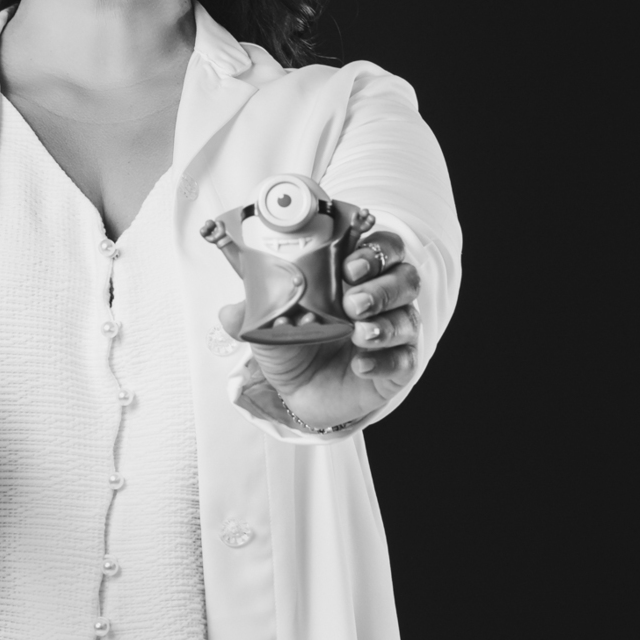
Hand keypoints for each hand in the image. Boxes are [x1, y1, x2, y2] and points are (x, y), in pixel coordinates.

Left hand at [246, 232, 421, 429]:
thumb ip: (253, 310)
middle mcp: (382, 298)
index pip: (382, 247)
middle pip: (405, 277)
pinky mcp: (397, 366)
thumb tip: (230, 312)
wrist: (301, 392)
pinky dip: (384, 360)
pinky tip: (361, 364)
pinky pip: (404, 359)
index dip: (373, 250)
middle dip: (382, 286)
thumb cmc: (295, 343)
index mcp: (355, 274)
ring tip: (358, 332)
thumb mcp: (268, 323)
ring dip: (386, 323)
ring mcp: (393, 331)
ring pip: (409, 317)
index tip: (348, 265)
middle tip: (352, 301)